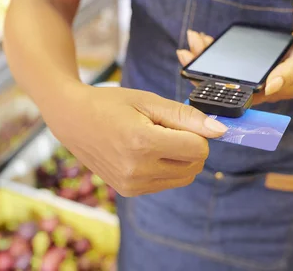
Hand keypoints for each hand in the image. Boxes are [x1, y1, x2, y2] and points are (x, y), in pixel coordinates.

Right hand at [42, 85, 227, 196]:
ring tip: (152, 139)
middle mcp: (138, 170)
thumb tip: (220, 131)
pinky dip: (165, 167)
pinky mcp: (129, 191)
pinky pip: (166, 183)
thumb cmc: (110, 104)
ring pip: (184, 177)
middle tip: (163, 127)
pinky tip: (143, 152)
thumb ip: (187, 116)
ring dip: (180, 158)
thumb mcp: (148, 101)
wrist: (72, 120)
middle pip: (195, 165)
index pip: (199, 148)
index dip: (196, 132)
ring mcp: (132, 184)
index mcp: (143, 144)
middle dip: (190, 145)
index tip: (176, 121)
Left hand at [177, 30, 292, 104]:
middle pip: (223, 82)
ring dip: (207, 56)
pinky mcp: (259, 63)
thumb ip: (290, 74)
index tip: (191, 74)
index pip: (233, 95)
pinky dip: (220, 49)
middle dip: (202, 67)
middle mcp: (259, 87)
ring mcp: (258, 75)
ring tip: (191, 41)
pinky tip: (207, 39)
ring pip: (226, 69)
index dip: (210, 88)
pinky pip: (234, 58)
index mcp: (268, 93)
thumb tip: (269, 86)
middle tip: (184, 52)